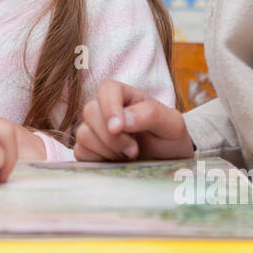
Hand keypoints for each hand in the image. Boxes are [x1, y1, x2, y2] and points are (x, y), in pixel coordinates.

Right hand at [74, 79, 193, 161]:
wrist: (169, 163)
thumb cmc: (170, 139)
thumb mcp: (172, 124)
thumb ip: (150, 115)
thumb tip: (123, 120)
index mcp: (126, 96)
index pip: (107, 89)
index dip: (109, 107)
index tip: (119, 128)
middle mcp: (106, 110)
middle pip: (90, 111)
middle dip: (111, 136)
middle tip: (134, 149)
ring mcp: (95, 130)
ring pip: (83, 134)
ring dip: (106, 150)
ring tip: (128, 156)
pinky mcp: (89, 149)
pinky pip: (80, 152)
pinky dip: (98, 160)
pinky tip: (116, 163)